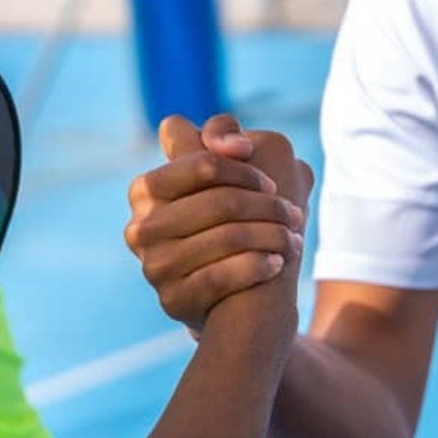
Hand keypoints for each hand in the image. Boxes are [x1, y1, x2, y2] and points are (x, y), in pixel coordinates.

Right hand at [125, 116, 311, 332]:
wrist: (235, 297)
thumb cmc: (236, 223)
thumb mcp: (230, 173)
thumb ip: (224, 138)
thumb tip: (238, 146)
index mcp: (148, 189)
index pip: (202, 163)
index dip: (243, 170)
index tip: (272, 184)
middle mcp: (142, 227)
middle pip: (222, 201)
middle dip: (270, 206)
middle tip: (295, 215)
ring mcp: (154, 265)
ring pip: (228, 237)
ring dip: (273, 236)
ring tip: (294, 240)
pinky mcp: (172, 299)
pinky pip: (221, 276)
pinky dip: (258, 266)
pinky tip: (277, 263)